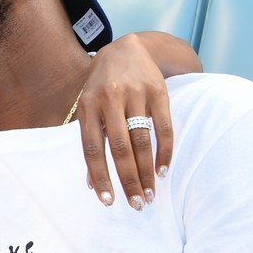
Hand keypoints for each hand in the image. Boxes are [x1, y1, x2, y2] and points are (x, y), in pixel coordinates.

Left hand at [74, 34, 173, 209]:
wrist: (128, 48)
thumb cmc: (103, 86)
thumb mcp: (89, 107)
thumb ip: (90, 140)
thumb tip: (91, 183)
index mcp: (88, 105)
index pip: (91, 147)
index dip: (99, 176)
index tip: (107, 201)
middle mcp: (110, 98)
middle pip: (119, 147)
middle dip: (128, 179)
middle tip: (136, 205)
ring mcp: (135, 94)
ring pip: (141, 140)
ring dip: (147, 171)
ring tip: (150, 194)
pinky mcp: (158, 92)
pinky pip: (163, 127)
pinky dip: (164, 151)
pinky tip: (163, 171)